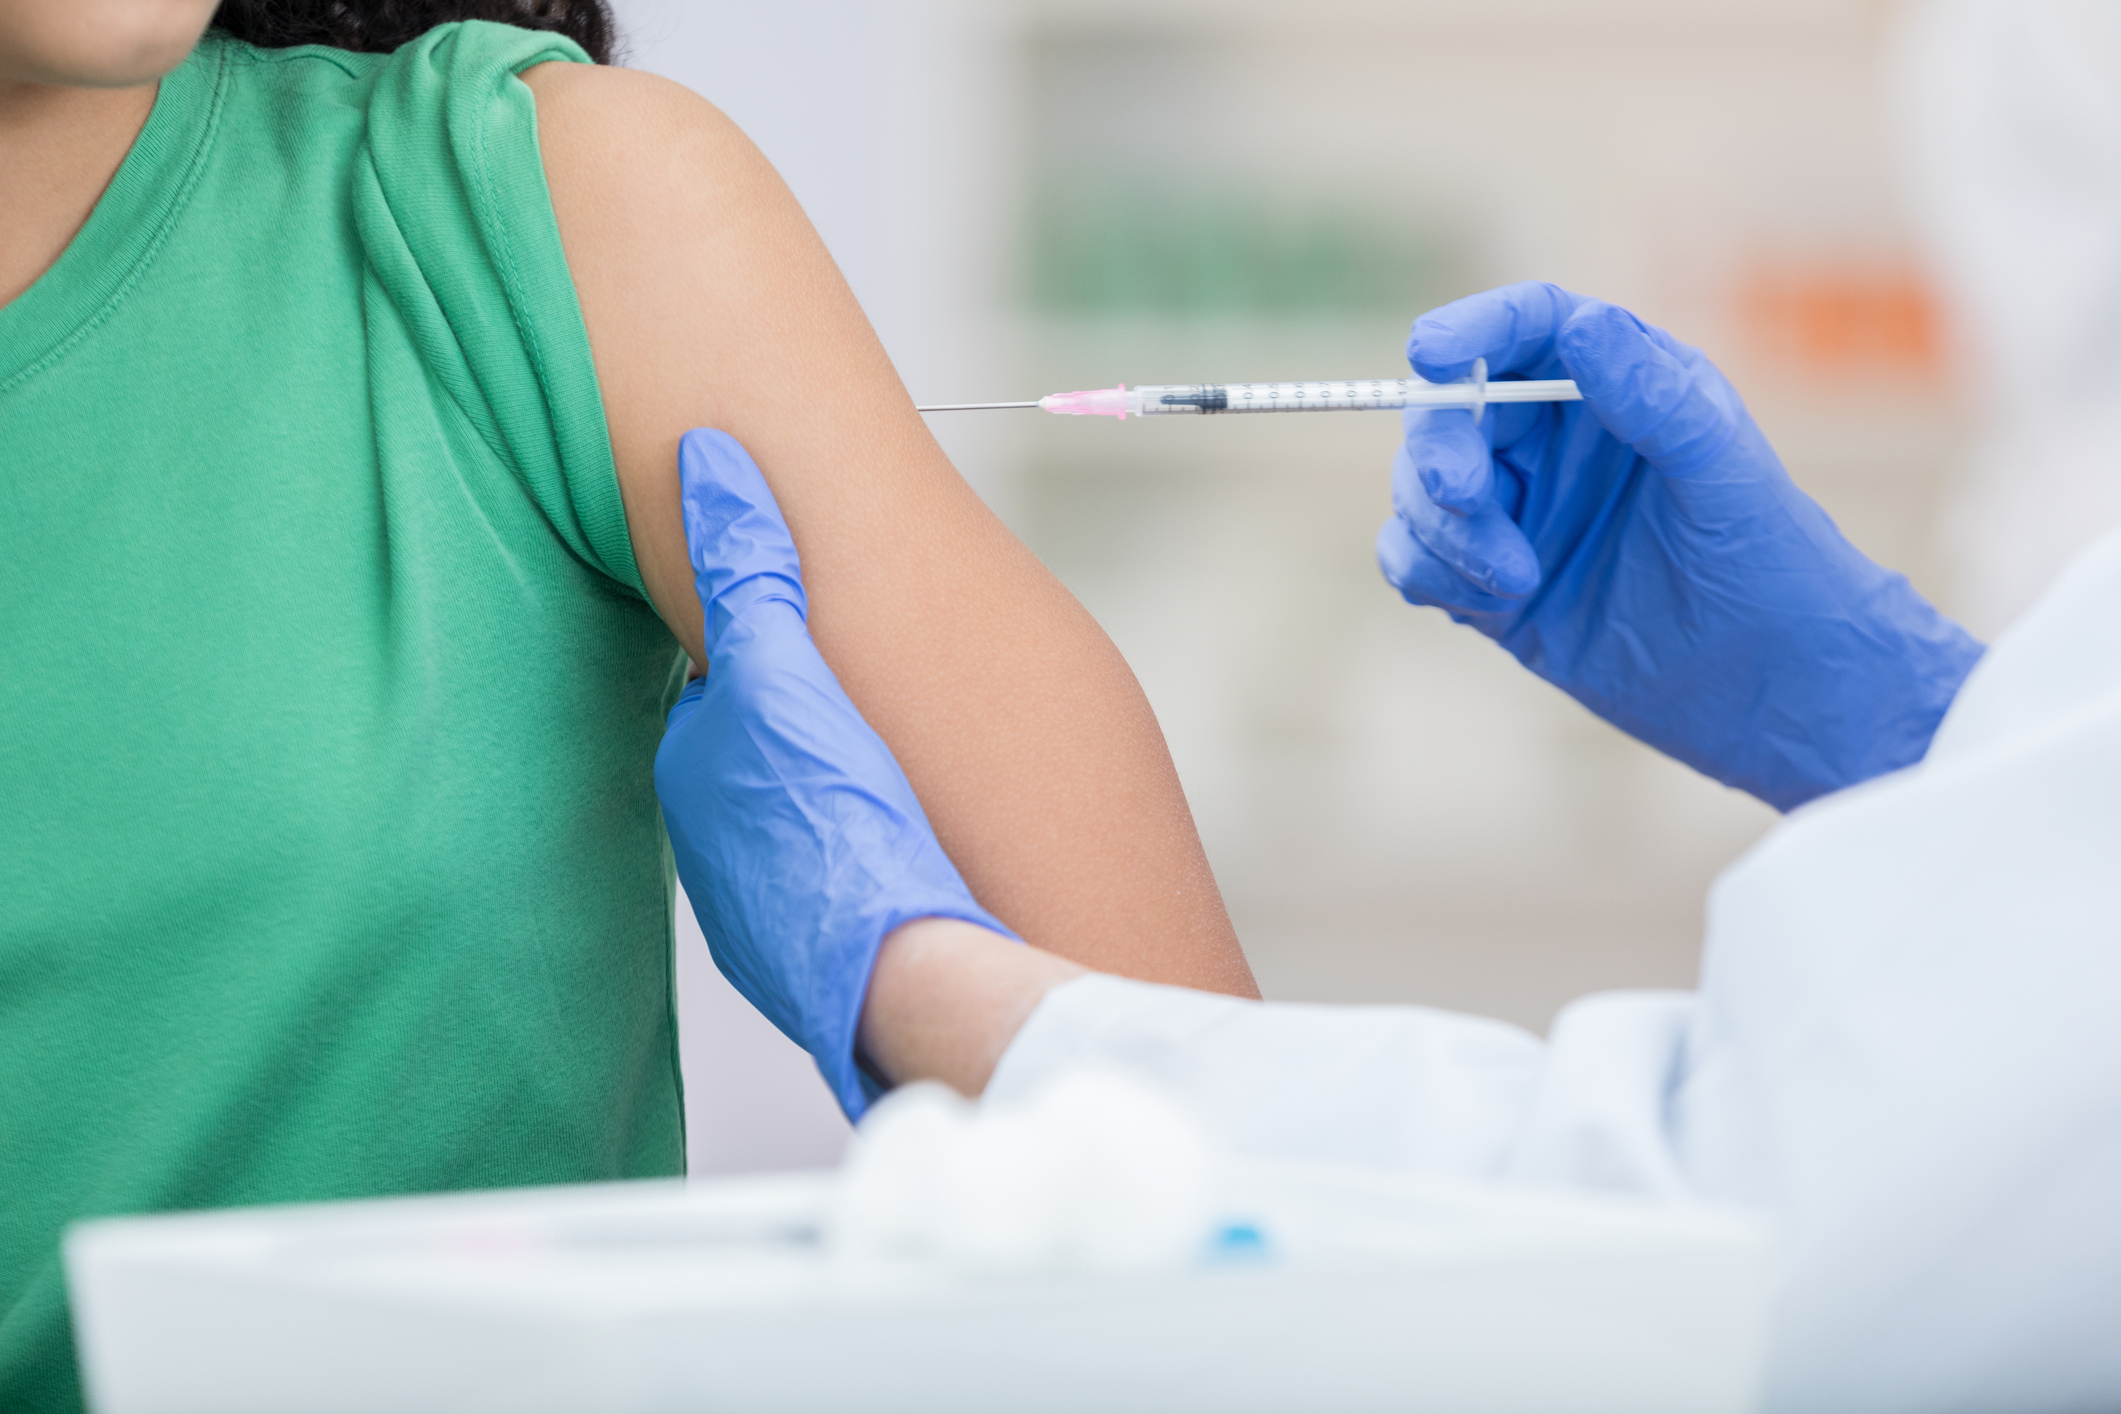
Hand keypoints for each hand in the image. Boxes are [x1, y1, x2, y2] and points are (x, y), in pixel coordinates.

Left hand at [654, 429, 1017, 1118]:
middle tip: (869, 713)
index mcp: (696, 772)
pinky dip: (860, 863)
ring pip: (797, 824)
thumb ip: (747, 569)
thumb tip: (705, 460)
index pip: (728, 690)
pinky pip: (832, 884)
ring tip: (894, 785)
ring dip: (836, 801)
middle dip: (806, 731)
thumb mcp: (788, 669)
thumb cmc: (836, 818)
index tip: (826, 643)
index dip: (780, 657)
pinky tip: (907, 857)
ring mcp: (756, 909)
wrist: (901, 968)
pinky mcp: (813, 955)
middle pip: (763, 757)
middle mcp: (710, 846)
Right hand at [1376, 282, 1983, 809]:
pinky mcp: (1488, 584)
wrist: (1769, 687)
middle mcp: (1553, 441)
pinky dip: (1432, 575)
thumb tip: (1581, 326)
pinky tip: (1496, 604)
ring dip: (1445, 530)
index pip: (1527, 328)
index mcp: (1615, 387)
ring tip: (1518, 580)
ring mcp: (1517, 513)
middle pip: (1448, 409)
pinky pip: (1414, 559)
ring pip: (1419, 489)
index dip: (1471, 328)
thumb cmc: (1769, 563)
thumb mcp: (1722, 471)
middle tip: (1465, 496)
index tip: (1432, 351)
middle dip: (1440, 449)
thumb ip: (1652, 397)